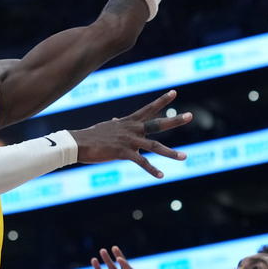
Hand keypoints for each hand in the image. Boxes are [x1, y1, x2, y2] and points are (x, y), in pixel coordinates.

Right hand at [71, 89, 191, 177]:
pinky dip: (152, 170)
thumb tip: (115, 121)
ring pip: (154, 146)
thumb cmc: (90, 136)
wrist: (77, 143)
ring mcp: (128, 140)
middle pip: (157, 124)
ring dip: (170, 153)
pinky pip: (141, 162)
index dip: (162, 101)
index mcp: (128, 122)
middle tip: (190, 115)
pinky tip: (161, 176)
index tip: (174, 92)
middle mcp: (131, 129)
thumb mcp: (105, 127)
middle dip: (175, 120)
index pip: (148, 109)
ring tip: (185, 157)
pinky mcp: (123, 152)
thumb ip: (115, 125)